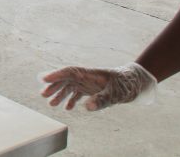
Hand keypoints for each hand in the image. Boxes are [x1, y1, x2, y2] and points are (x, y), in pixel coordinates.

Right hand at [41, 62, 156, 110]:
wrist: (136, 82)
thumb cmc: (126, 84)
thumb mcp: (116, 93)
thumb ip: (101, 100)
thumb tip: (86, 107)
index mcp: (89, 74)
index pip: (69, 72)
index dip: (56, 75)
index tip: (44, 79)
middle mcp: (86, 77)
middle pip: (65, 80)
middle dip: (54, 87)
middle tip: (43, 95)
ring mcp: (88, 83)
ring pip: (69, 87)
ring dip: (60, 95)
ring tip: (51, 104)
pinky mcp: (92, 90)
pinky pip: (77, 94)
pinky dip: (71, 100)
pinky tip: (67, 108)